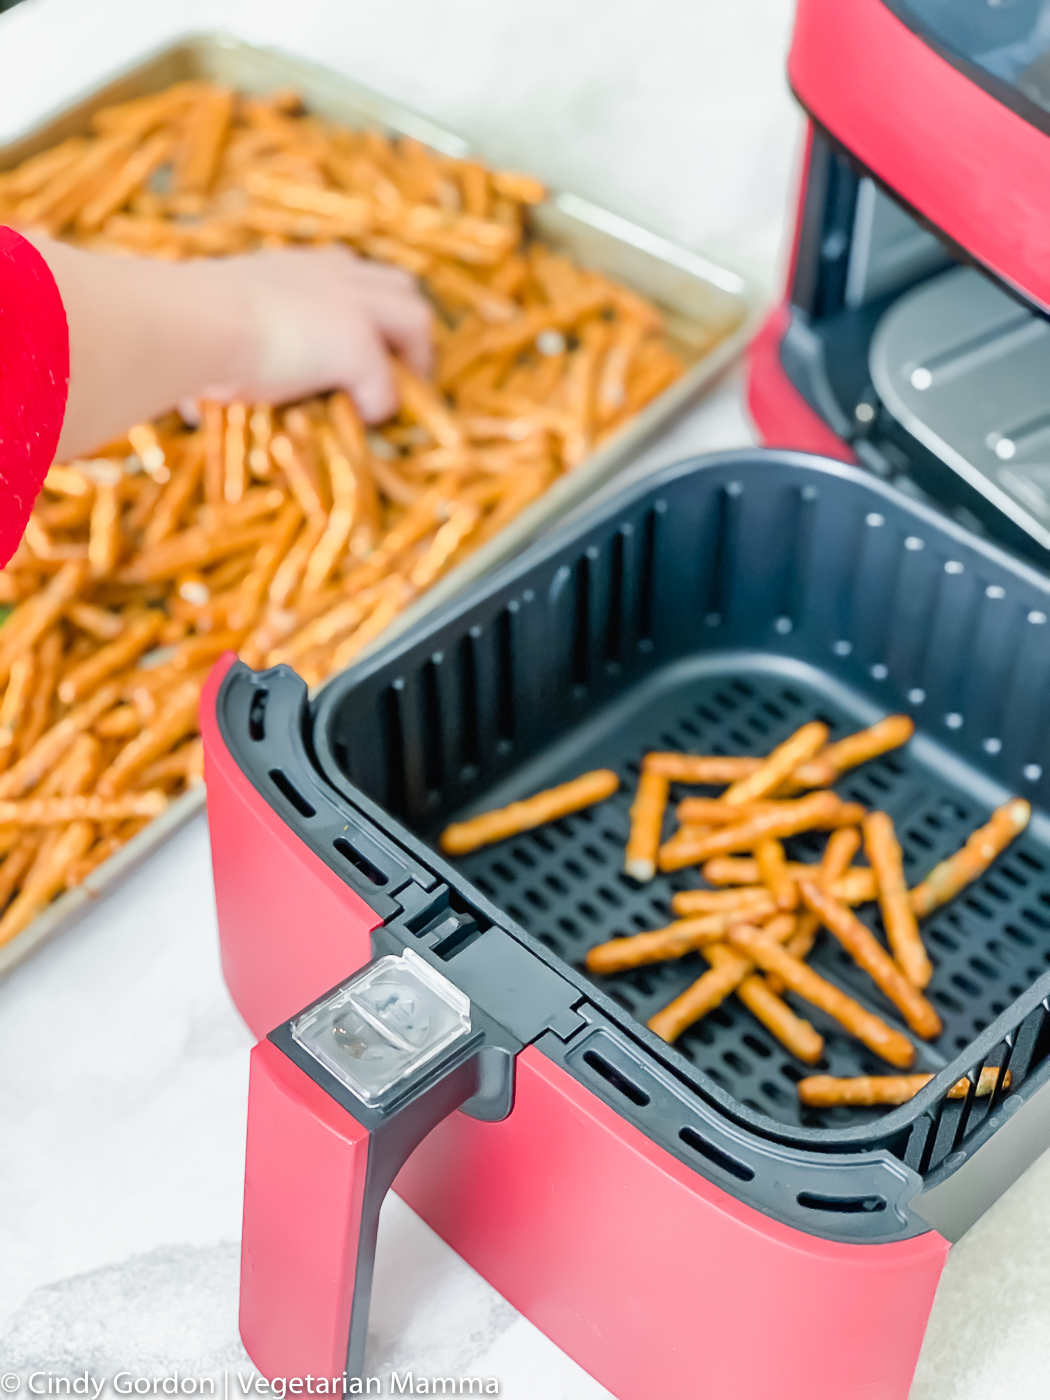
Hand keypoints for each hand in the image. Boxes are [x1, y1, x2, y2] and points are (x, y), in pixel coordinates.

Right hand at [30, 236, 433, 459]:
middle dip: (406, 327)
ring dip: (414, 361)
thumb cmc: (183, 326)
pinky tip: (361, 423)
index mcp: (294, 268)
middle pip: (400, 285)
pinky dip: (380, 407)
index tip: (354, 335)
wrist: (190, 322)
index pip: (348, 270)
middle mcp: (332, 275)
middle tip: (399, 369)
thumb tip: (191, 406)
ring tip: (398, 399)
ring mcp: (352, 306)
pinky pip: (387, 387)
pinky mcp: (358, 345)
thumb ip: (217, 358)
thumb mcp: (208, 331)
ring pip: (417, 319)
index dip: (362, 304)